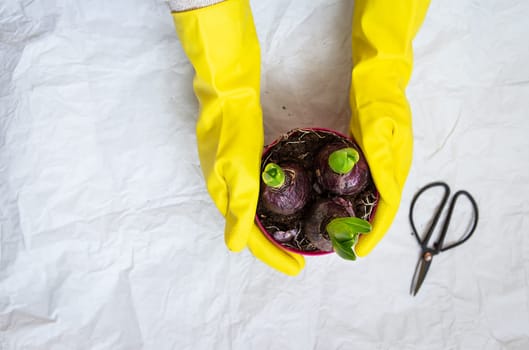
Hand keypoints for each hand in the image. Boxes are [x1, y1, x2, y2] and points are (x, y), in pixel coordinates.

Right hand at [172, 0, 304, 274]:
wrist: (225, 93)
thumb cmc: (232, 129)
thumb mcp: (237, 170)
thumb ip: (238, 208)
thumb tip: (235, 246)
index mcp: (225, 197)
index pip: (250, 240)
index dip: (273, 257)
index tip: (298, 269)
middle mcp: (226, 193)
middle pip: (250, 232)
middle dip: (274, 249)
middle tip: (299, 257)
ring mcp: (230, 179)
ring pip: (253, 217)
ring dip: (273, 231)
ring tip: (296, 239)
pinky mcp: (238, 166)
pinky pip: (256, 198)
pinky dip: (271, 210)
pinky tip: (284, 208)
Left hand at [349, 0, 430, 255]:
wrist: (380, 75)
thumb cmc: (377, 98)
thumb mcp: (378, 125)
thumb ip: (382, 158)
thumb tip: (389, 193)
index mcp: (397, 163)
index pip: (389, 205)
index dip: (376, 230)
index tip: (361, 249)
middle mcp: (395, 166)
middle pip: (385, 206)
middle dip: (370, 230)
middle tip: (350, 247)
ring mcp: (386, 160)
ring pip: (378, 197)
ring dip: (365, 217)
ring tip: (347, 233)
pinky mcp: (375, 154)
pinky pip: (370, 184)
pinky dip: (359, 199)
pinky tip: (345, 204)